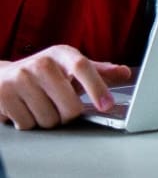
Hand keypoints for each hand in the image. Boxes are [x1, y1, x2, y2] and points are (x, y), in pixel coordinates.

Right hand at [0, 46, 131, 129]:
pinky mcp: (4, 96)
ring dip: (49, 119)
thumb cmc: (45, 72)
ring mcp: (20, 79)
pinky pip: (27, 124)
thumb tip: (125, 73)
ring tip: (42, 105)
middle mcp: (40, 63)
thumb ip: (98, 71)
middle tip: (62, 106)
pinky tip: (27, 109)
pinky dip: (30, 123)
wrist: (4, 76)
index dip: (97, 87)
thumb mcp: (70, 66)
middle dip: (69, 113)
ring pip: (48, 119)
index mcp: (61, 54)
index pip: (83, 67)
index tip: (106, 105)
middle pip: (69, 105)